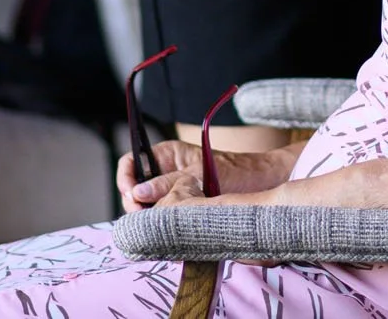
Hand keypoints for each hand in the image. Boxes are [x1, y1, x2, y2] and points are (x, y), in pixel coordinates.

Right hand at [116, 141, 290, 211]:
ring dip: (148, 217)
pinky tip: (166, 232)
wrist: (263, 187)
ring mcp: (172, 192)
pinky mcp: (180, 210)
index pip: (130, 163)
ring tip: (158, 227)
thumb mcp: (200, 175)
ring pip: (146, 207)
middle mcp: (165, 172)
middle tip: (146, 219)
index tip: (131, 196)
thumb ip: (168, 183)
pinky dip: (161, 225)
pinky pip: (162, 217)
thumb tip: (137, 193)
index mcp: (166, 155)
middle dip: (135, 204)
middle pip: (134, 189)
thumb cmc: (236, 173)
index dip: (124, 179)